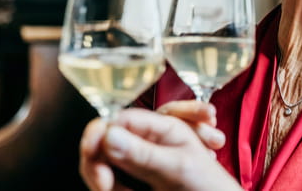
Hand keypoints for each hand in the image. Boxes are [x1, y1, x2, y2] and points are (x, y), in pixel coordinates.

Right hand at [79, 108, 241, 190]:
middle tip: (104, 185)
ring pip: (104, 160)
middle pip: (106, 139)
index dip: (100, 133)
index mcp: (163, 125)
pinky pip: (110, 178)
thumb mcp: (178, 168)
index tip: (92, 154)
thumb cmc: (210, 186)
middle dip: (99, 160)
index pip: (119, 118)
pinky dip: (112, 188)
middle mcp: (149, 137)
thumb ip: (144, 153)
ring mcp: (140, 157)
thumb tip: (107, 135)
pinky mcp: (134, 176)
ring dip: (105, 179)